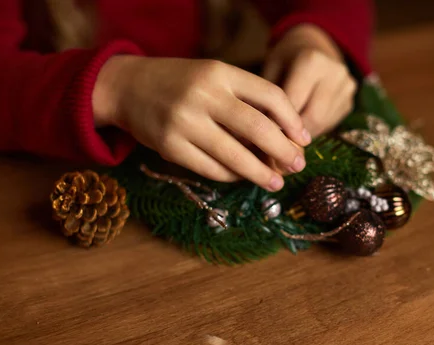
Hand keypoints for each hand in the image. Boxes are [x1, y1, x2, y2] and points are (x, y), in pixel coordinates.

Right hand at [93, 56, 311, 191]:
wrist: (128, 87)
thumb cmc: (181, 84)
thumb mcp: (214, 77)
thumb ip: (245, 99)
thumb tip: (284, 137)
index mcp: (221, 72)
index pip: (270, 95)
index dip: (292, 120)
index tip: (305, 139)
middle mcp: (204, 94)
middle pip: (257, 128)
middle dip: (283, 150)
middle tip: (298, 165)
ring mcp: (184, 121)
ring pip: (234, 155)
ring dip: (260, 173)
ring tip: (276, 183)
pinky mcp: (169, 146)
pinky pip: (210, 169)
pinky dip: (231, 176)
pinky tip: (242, 178)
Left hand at [263, 24, 356, 137]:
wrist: (314, 45)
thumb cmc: (286, 58)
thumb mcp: (271, 68)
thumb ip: (268, 96)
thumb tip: (262, 130)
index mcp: (312, 61)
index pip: (293, 102)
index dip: (277, 121)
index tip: (263, 133)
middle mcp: (335, 73)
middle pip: (312, 117)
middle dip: (293, 132)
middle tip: (276, 141)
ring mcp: (346, 87)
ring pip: (322, 124)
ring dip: (303, 134)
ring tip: (286, 136)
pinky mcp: (350, 101)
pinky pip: (330, 124)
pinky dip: (313, 129)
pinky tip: (301, 127)